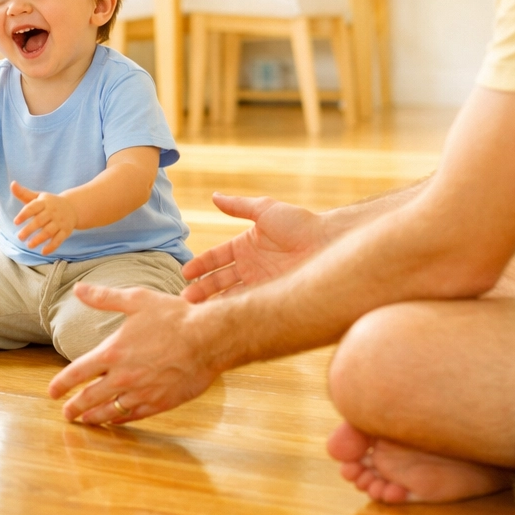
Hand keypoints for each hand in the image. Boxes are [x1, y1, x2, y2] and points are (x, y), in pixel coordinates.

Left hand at [12, 181, 77, 254]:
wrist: (74, 207)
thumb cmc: (50, 203)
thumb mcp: (38, 197)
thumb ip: (24, 193)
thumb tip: (12, 184)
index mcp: (44, 202)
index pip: (33, 207)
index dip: (24, 214)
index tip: (15, 222)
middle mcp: (52, 212)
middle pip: (40, 221)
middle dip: (29, 229)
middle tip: (19, 237)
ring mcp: (60, 222)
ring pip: (49, 231)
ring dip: (39, 239)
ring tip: (29, 245)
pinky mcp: (65, 231)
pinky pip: (59, 240)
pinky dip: (52, 246)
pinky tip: (43, 252)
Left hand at [48, 283, 222, 423]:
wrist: (207, 339)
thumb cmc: (173, 316)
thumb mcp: (136, 300)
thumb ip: (104, 297)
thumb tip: (79, 289)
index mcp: (113, 352)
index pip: (78, 372)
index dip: (62, 384)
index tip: (52, 392)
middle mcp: (123, 376)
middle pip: (90, 397)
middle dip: (74, 407)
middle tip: (65, 413)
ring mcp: (141, 393)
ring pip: (110, 411)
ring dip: (93, 417)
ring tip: (84, 421)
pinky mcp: (159, 403)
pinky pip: (132, 417)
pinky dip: (119, 420)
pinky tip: (114, 420)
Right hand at [181, 193, 327, 301]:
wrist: (329, 244)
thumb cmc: (300, 223)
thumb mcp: (266, 210)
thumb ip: (238, 206)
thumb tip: (214, 196)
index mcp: (246, 246)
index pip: (216, 257)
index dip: (200, 265)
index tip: (186, 272)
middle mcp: (251, 266)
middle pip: (219, 280)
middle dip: (202, 289)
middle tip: (185, 298)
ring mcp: (262, 283)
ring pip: (231, 295)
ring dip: (213, 303)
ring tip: (197, 312)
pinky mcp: (274, 297)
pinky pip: (249, 305)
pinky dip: (234, 311)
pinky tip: (220, 318)